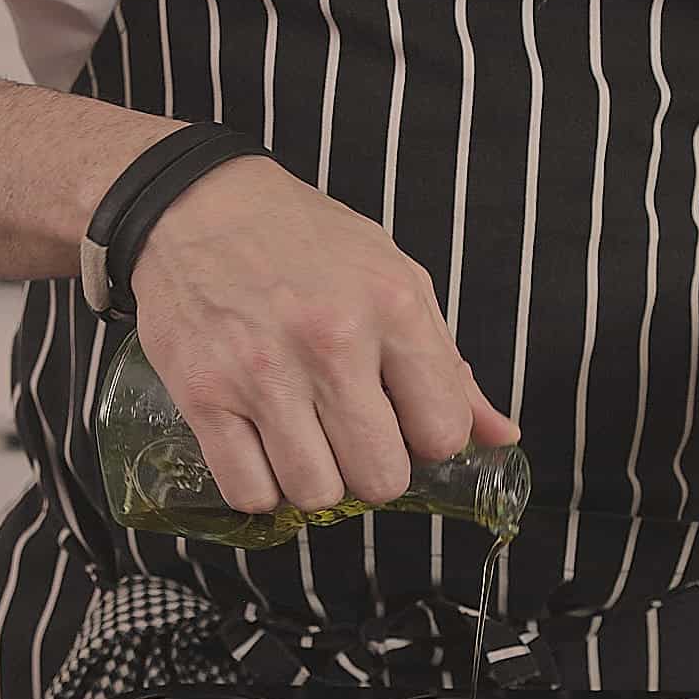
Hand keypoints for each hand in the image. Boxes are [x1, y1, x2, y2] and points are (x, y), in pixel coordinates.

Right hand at [131, 156, 518, 512]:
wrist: (195, 205)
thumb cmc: (305, 243)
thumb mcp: (396, 280)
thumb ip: (449, 366)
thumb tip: (503, 436)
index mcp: (392, 308)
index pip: (443, 432)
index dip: (429, 442)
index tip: (405, 424)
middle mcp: (330, 341)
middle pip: (380, 477)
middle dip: (373, 472)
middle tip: (352, 439)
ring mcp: (262, 372)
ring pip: (315, 494)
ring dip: (315, 483)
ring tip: (305, 443)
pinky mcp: (203, 395)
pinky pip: (248, 492)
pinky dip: (261, 489)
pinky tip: (264, 454)